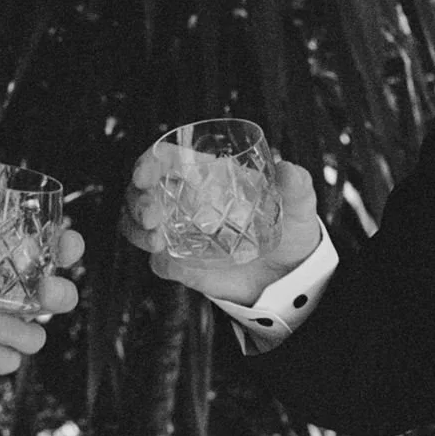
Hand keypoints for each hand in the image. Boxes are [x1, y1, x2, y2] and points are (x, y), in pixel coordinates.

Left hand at [0, 225, 83, 387]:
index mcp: (1, 266)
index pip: (47, 254)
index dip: (66, 248)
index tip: (67, 244)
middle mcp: (9, 298)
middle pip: (58, 299)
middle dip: (60, 294)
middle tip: (43, 290)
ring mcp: (1, 331)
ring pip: (35, 336)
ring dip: (13, 328)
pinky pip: (7, 361)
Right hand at [120, 152, 321, 304]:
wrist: (291, 277)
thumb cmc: (291, 229)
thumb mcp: (300, 205)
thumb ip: (296, 186)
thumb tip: (287, 169)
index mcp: (206, 176)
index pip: (164, 159)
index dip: (147, 162)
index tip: (144, 173)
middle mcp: (185, 201)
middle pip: (141, 191)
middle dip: (137, 200)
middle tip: (151, 215)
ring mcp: (180, 233)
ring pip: (136, 223)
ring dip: (135, 228)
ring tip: (154, 238)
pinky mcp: (182, 264)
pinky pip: (157, 261)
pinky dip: (157, 259)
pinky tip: (168, 261)